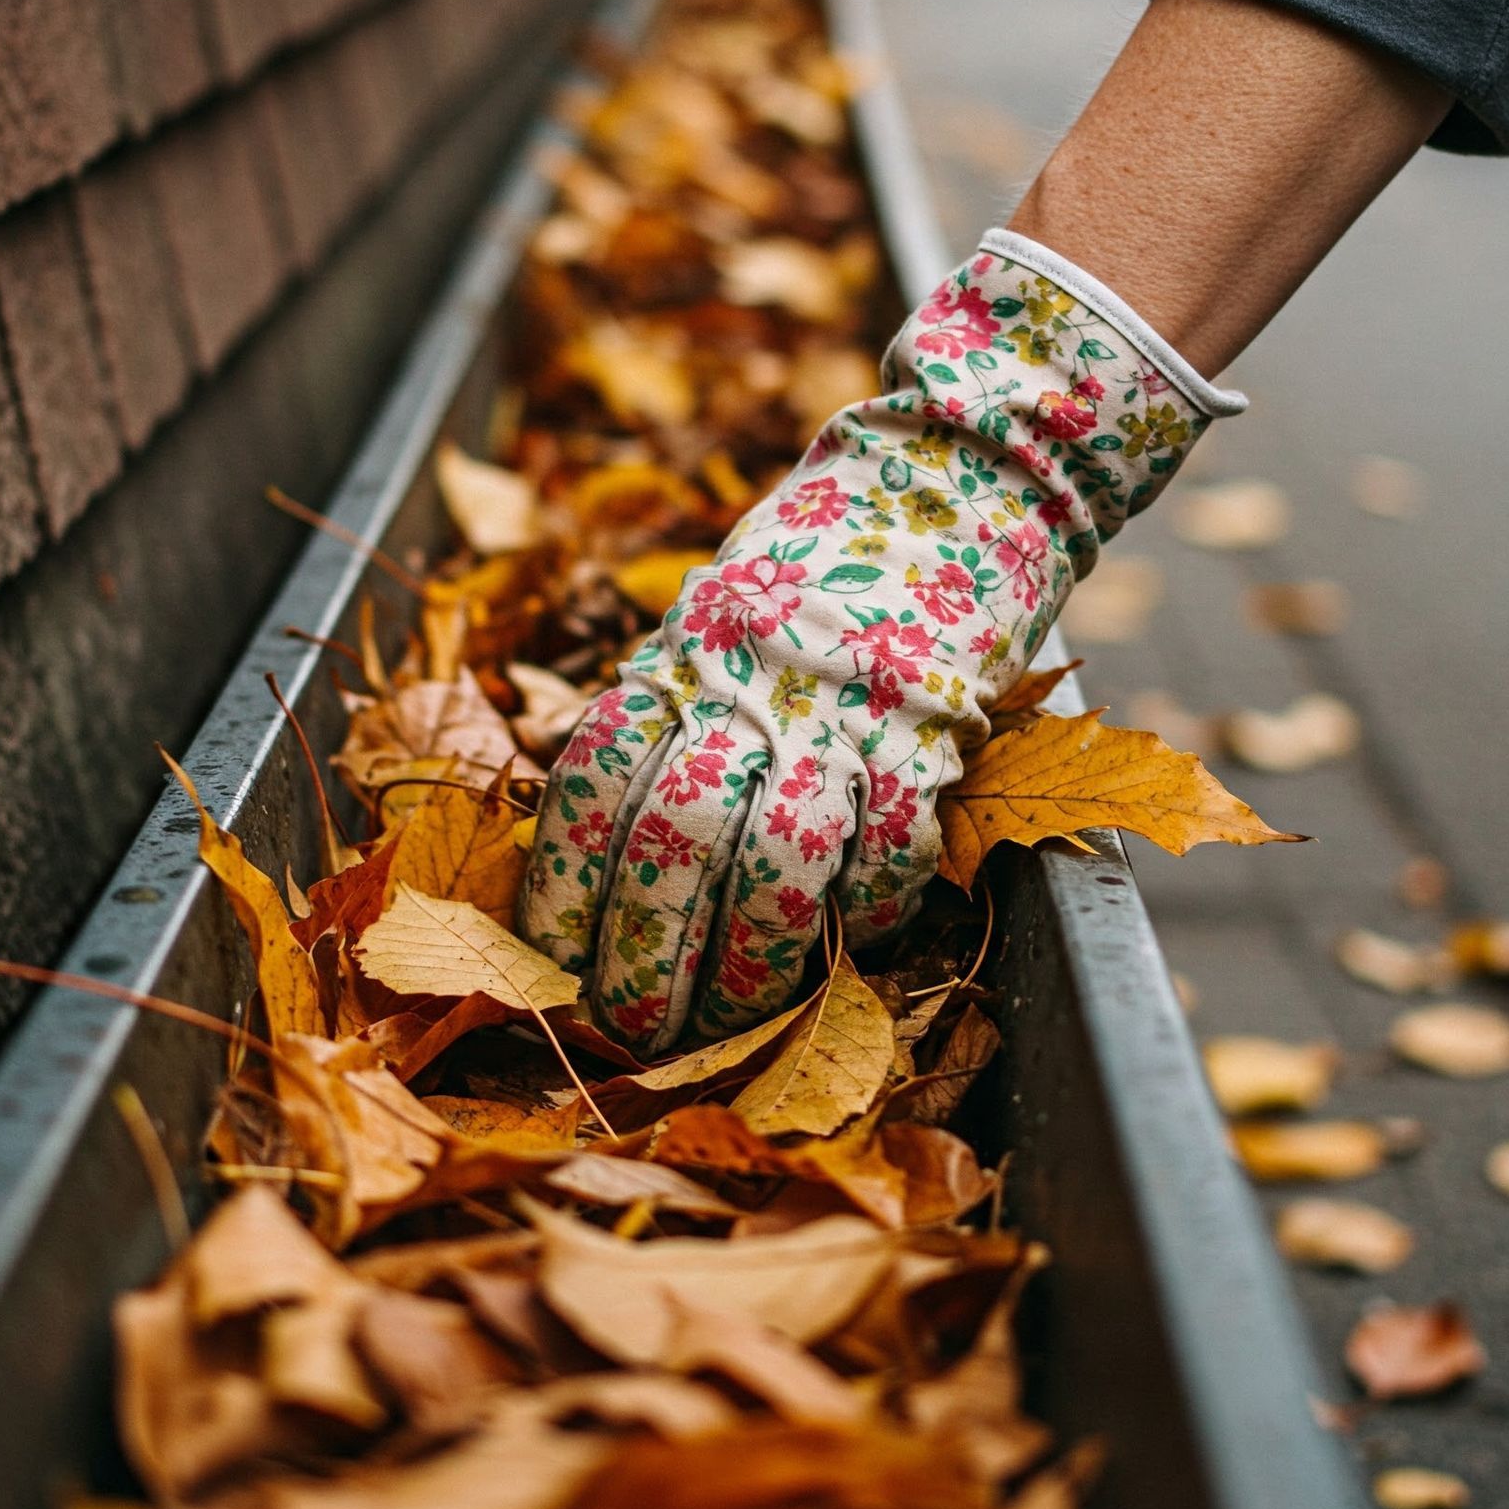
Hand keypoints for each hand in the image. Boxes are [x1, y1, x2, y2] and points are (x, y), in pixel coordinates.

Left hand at [517, 231, 1245, 1052]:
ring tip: (730, 1023)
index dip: (562, 890)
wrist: (956, 475)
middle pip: (675, 836)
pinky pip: (894, 845)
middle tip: (635, 1033)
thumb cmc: (814, 573)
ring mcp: (846, 700)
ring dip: (752, 963)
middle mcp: (749, 676)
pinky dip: (869, 913)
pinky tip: (848, 951)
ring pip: (780, 858)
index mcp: (679, 652)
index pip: (592, 783)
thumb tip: (597, 863)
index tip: (552, 970)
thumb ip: (664, 716)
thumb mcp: (710, 622)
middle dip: (647, 957)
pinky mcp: (937, 723)